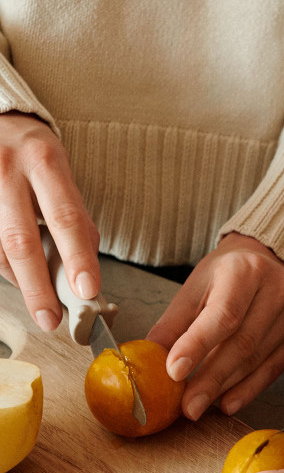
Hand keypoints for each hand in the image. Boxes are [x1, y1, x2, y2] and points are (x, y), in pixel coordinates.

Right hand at [0, 112, 99, 330]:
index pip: (65, 216)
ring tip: (38, 296)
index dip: (77, 256)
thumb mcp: (61, 172)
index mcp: (45, 162)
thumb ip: (72, 214)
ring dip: (18, 279)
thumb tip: (85, 264)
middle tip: (52, 319)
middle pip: (21, 240)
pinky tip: (15, 273)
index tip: (88, 290)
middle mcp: (8, 171)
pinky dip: (1, 265)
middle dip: (38, 286)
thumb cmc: (35, 153)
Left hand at [147, 232, 283, 419]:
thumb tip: (148, 363)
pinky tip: (227, 402)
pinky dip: (249, 389)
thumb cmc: (225, 276)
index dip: (198, 344)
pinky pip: (275, 369)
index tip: (174, 372)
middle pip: (243, 341)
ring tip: (199, 405)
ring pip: (258, 358)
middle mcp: (278, 287)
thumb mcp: (194, 288)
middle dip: (211, 378)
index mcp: (246, 268)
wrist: (264, 262)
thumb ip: (173, 325)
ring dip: (226, 387)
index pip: (225, 312)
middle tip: (186, 406)